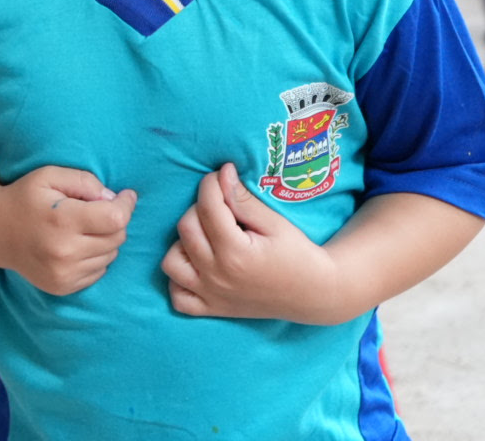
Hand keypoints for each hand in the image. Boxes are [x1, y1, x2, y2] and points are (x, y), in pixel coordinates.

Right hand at [0, 167, 136, 296]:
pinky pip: (99, 271)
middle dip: (115, 220)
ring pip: (110, 255)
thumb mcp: (49, 175)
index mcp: (62, 221)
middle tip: (99, 209)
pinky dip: (95, 257)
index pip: (115, 218)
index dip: (126, 204)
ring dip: (105, 239)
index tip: (126, 195)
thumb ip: (84, 181)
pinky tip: (76, 244)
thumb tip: (113, 198)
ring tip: (84, 227)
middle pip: (117, 237)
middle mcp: (64, 252)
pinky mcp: (63, 287)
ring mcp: (63, 274)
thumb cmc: (24, 197)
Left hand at [160, 163, 335, 323]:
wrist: (313, 294)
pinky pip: (177, 296)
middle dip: (199, 208)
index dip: (211, 183)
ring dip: (183, 243)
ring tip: (208, 237)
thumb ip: (244, 201)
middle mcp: (216, 276)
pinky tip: (197, 265)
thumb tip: (222, 173)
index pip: (207, 207)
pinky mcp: (211, 309)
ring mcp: (210, 295)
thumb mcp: (275, 224)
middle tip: (221, 206)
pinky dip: (179, 279)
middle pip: (185, 228)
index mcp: (235, 253)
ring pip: (171, 261)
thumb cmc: (297, 255)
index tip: (221, 175)